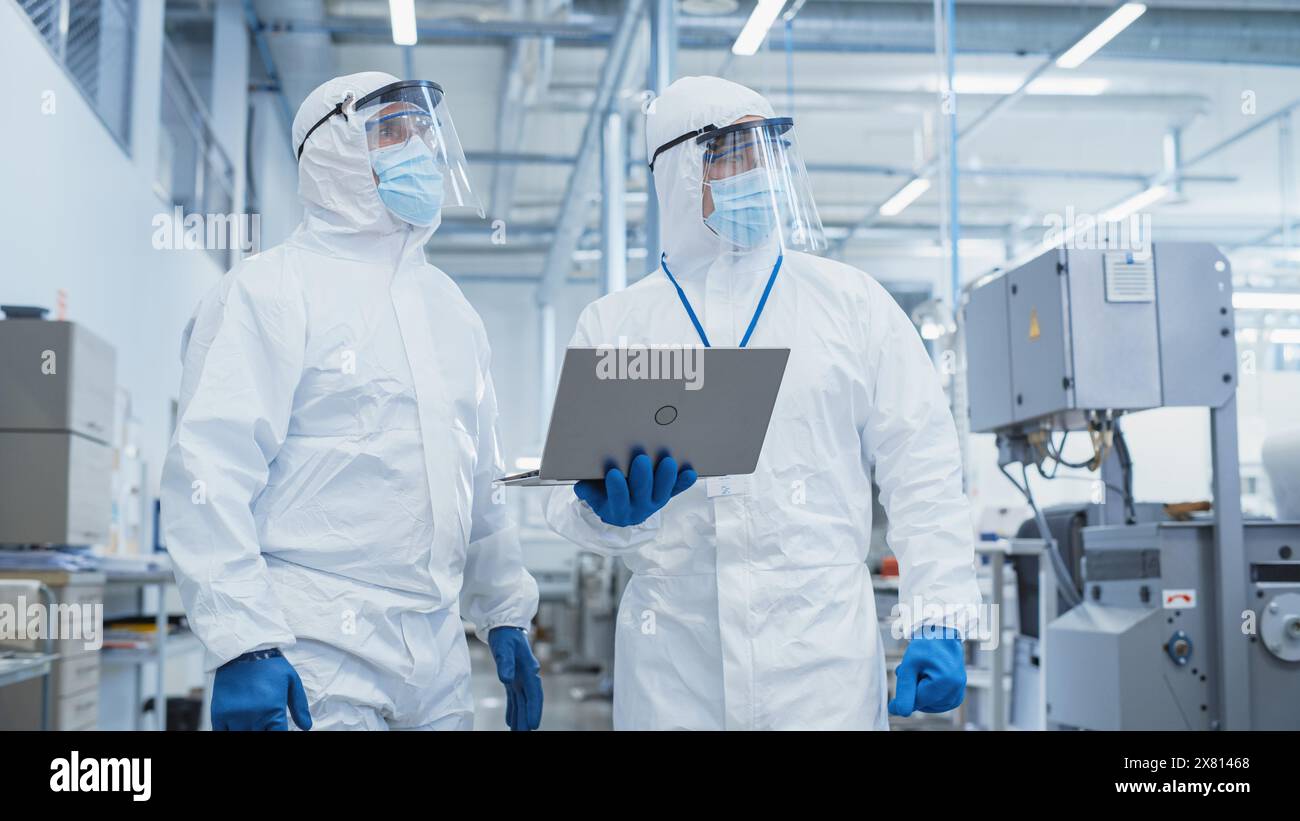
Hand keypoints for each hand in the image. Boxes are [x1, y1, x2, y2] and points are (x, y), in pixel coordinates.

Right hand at [211, 648, 312, 730]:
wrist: (243, 650)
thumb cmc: (270, 665)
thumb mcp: (292, 681)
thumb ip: (300, 706)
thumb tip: (306, 726)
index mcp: (274, 711)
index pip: (278, 735)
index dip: (279, 733)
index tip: (276, 728)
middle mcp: (254, 717)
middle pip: (258, 737)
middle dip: (263, 731)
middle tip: (264, 722)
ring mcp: (235, 716)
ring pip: (240, 735)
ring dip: (247, 730)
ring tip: (251, 721)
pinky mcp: (219, 713)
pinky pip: (222, 732)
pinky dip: (230, 730)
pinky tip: (236, 723)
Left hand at [488, 627, 542, 730]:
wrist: (504, 625)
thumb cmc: (505, 635)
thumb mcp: (504, 647)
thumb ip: (505, 663)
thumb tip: (507, 679)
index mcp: (528, 669)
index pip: (533, 693)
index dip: (534, 709)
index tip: (533, 725)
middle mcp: (527, 676)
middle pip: (529, 701)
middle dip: (528, 718)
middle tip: (525, 733)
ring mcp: (520, 678)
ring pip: (522, 701)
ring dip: (521, 717)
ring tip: (518, 732)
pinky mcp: (513, 678)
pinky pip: (514, 697)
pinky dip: (513, 709)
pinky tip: (510, 721)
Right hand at [574, 453, 696, 526]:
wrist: (619, 509)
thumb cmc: (603, 494)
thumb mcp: (592, 494)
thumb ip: (587, 489)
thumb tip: (582, 482)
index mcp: (616, 510)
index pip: (617, 500)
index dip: (616, 488)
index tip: (613, 473)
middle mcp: (637, 510)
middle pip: (641, 495)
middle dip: (642, 477)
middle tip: (641, 458)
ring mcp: (653, 503)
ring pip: (661, 493)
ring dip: (665, 478)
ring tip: (667, 461)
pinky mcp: (666, 496)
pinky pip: (676, 491)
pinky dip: (683, 482)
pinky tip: (690, 472)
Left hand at [888, 627, 965, 716]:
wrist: (941, 633)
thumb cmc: (926, 645)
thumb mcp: (909, 665)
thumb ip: (905, 689)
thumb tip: (899, 711)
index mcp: (946, 681)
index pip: (918, 701)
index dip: (903, 700)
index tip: (892, 702)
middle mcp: (956, 688)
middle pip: (924, 704)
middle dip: (914, 691)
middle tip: (912, 673)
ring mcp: (959, 691)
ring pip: (930, 705)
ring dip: (920, 692)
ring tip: (919, 673)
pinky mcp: (957, 693)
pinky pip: (938, 703)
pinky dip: (928, 695)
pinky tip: (925, 680)